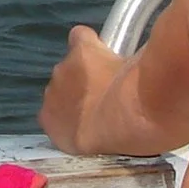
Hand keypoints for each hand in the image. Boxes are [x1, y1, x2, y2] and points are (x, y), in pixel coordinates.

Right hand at [39, 24, 126, 154]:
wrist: (138, 112)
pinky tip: (109, 46)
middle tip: (112, 96)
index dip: (76, 113)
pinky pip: (80, 38)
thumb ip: (98, 137)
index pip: (56, 116)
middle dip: (84, 91)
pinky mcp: (80, 50)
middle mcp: (51, 98)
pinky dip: (92, 41)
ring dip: (91, 68)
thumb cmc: (129, 139)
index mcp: (53, 126)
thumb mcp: (106, 149)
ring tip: (119, 75)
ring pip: (73, 64)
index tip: (95, 116)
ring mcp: (63, 71)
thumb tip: (114, 133)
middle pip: (64, 89)